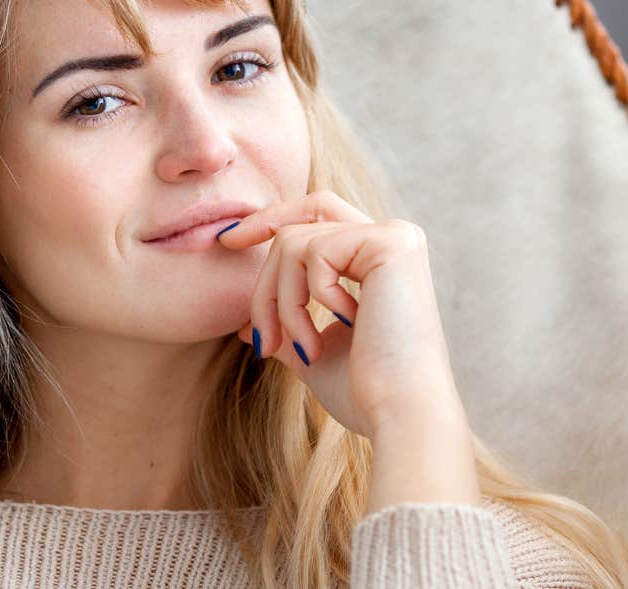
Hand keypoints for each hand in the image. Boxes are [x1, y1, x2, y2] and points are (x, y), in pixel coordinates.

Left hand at [216, 190, 466, 441]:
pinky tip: (346, 326)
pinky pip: (315, 251)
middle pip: (297, 227)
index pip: (316, 214)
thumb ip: (285, 330)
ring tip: (302, 348)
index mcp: (379, 259)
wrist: (399, 414)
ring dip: (284, 303)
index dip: (270, 220)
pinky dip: (311, 295)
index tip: (228, 242)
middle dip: (265, 283)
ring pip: (296, 242)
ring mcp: (395, 236)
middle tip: (263, 339)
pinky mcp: (391, 243)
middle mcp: (392, 237)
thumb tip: (242, 327)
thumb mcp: (315, 355)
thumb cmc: (365, 393)